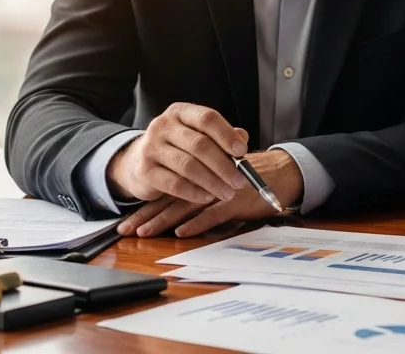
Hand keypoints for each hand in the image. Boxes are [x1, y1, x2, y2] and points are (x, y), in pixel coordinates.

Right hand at [107, 103, 251, 205]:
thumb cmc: (177, 147)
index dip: (227, 135)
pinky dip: (195, 193)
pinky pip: (175, 184)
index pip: (207, 118)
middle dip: (224, 165)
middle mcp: (163, 125)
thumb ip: (221, 137)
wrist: (137, 161)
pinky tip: (208, 197)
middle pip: (200, 145)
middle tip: (240, 181)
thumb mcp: (198, 136)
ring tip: (228, 192)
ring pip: (189, 166)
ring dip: (213, 182)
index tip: (243, 151)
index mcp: (180, 112)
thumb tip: (243, 138)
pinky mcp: (145, 170)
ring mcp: (151, 147)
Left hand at [117, 150, 303, 236]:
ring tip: (145, 233)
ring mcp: (219, 192)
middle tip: (126, 230)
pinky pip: (213, 214)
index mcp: (197, 177)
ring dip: (164, 221)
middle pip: (169, 201)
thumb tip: (173, 211)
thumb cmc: (246, 178)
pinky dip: (197, 224)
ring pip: (185, 206)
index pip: (164, 193)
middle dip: (146, 216)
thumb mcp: (219, 180)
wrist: (278, 172)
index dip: (145, 207)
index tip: (125, 222)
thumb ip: (198, 189)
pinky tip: (182, 232)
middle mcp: (204, 183)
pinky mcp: (236, 202)